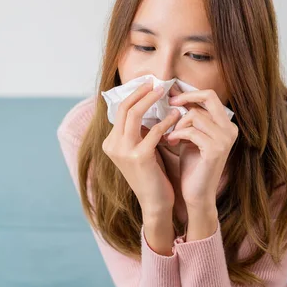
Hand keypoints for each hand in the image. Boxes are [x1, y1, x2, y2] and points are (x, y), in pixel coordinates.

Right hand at [101, 81, 181, 217]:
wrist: (155, 203)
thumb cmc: (152, 174)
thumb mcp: (140, 149)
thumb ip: (139, 131)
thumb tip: (148, 106)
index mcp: (110, 143)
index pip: (119, 111)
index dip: (133, 95)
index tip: (146, 85)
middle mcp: (112, 145)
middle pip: (124, 108)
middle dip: (140, 92)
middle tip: (155, 83)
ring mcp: (124, 151)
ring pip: (134, 115)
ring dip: (150, 100)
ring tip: (164, 92)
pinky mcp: (139, 157)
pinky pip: (153, 131)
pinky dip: (165, 121)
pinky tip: (176, 116)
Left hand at [166, 89, 237, 208]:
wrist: (197, 194)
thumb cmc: (192, 165)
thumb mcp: (189, 136)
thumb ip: (186, 117)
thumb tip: (173, 93)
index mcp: (226, 124)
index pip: (210, 96)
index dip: (189, 93)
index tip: (172, 98)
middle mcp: (230, 129)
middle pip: (209, 97)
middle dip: (186, 97)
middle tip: (170, 104)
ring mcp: (225, 139)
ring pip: (195, 115)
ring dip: (178, 124)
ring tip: (170, 135)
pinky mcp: (215, 150)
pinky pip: (192, 131)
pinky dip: (178, 134)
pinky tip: (171, 142)